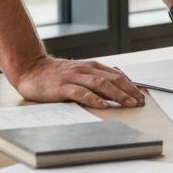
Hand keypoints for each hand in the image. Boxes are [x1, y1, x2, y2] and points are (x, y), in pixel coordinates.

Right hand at [13, 55, 145, 108]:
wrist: (31, 69)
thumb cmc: (56, 75)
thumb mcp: (79, 73)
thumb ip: (94, 79)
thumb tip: (114, 90)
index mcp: (91, 67)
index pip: (116, 75)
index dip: (131, 85)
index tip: (141, 95)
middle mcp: (86, 70)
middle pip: (113, 79)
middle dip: (129, 90)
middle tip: (141, 101)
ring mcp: (74, 77)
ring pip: (101, 84)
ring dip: (118, 94)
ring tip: (129, 103)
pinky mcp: (62, 87)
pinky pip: (81, 93)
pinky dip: (94, 99)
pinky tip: (104, 105)